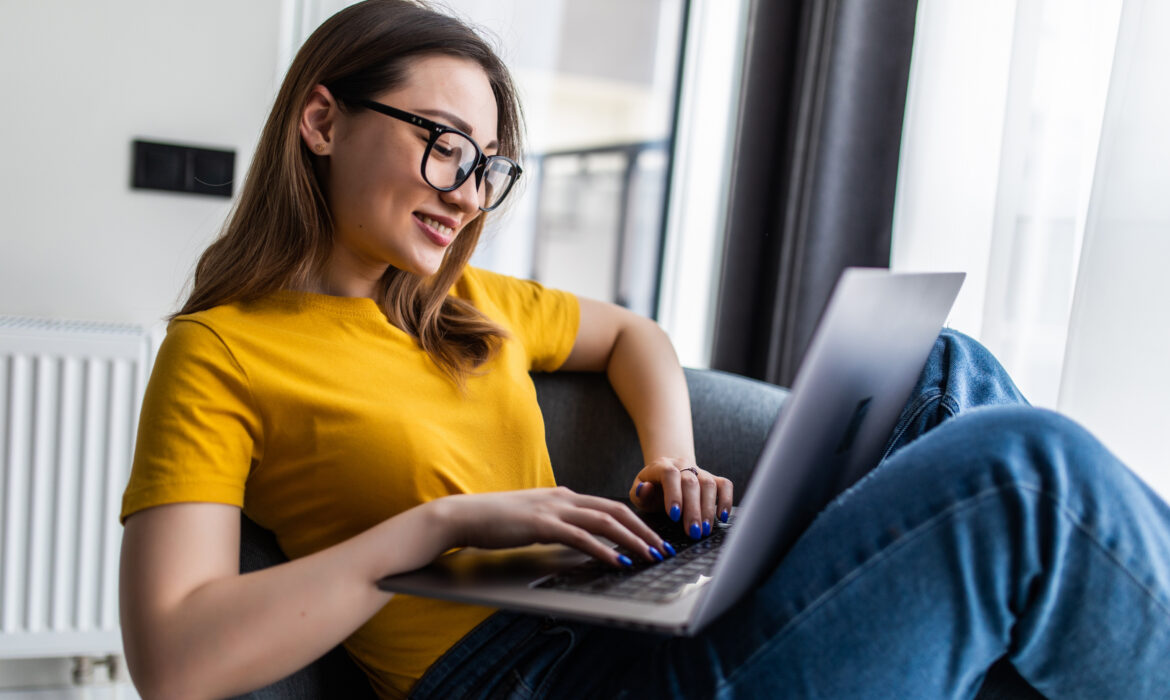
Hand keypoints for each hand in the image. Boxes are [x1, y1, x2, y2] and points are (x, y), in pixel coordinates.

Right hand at [435, 487, 672, 567]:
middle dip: (644, 530)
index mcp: (564, 496)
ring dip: (633, 540)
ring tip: (651, 556)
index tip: (654, 538)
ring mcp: (553, 509)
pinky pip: (581, 537)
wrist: (463, 516)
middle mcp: (563, 498)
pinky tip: (618, 562)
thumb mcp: (533, 518)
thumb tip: (578, 538)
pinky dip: (604, 549)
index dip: (636, 522)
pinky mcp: (541, 524)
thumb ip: (556, 523)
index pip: (610, 506)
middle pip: (616, 510)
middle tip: (664, 548)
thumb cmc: (495, 521)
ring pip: (605, 522)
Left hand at [628, 458, 733, 540]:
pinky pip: (725, 485)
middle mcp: (683, 465)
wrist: (667, 474)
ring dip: (708, 509)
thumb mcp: (638, 491)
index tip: (674, 516)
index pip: (669, 474)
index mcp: (661, 466)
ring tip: (705, 530)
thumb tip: (644, 489)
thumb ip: (639, 493)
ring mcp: (700, 471)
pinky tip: (722, 517)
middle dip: (693, 509)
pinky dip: (726, 500)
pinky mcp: (713, 479)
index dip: (673, 494)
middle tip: (693, 531)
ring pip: (709, 484)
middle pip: (691, 483)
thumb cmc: (652, 488)